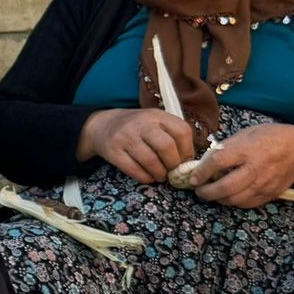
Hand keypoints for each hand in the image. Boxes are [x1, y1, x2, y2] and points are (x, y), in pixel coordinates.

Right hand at [77, 108, 195, 183]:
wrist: (103, 125)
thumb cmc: (137, 128)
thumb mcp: (155, 122)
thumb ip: (172, 134)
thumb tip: (190, 160)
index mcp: (157, 115)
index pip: (181, 131)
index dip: (188, 150)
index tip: (185, 161)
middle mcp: (142, 124)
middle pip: (166, 147)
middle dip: (173, 164)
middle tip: (173, 171)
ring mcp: (126, 138)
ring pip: (150, 161)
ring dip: (159, 174)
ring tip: (161, 176)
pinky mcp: (114, 152)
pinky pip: (133, 169)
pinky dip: (144, 177)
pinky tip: (148, 178)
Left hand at [187, 124, 293, 208]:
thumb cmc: (271, 138)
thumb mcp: (248, 133)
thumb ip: (226, 147)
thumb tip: (205, 162)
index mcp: (249, 149)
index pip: (218, 161)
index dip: (202, 171)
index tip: (193, 177)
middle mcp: (256, 168)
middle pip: (225, 187)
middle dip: (206, 192)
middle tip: (199, 190)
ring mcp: (264, 183)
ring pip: (234, 199)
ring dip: (218, 199)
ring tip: (211, 193)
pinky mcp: (269, 194)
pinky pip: (246, 204)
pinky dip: (233, 202)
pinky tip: (227, 196)